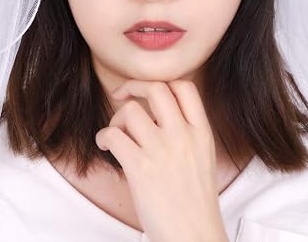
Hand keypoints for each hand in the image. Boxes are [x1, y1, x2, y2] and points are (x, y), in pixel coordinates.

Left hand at [95, 79, 228, 241]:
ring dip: (116, 119)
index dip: (162, 81)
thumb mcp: (203, 157)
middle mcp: (183, 136)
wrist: (194, 235)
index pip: (184, 87)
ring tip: (117, 134)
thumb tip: (158, 114)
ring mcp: (162, 150)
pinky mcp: (140, 168)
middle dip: (133, 86)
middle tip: (122, 95)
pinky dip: (104, 137)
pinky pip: (112, 134)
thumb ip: (187, 132)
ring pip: (130, 110)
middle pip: (156, 88)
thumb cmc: (195, 202)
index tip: (147, 91)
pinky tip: (107, 147)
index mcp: (201, 132)